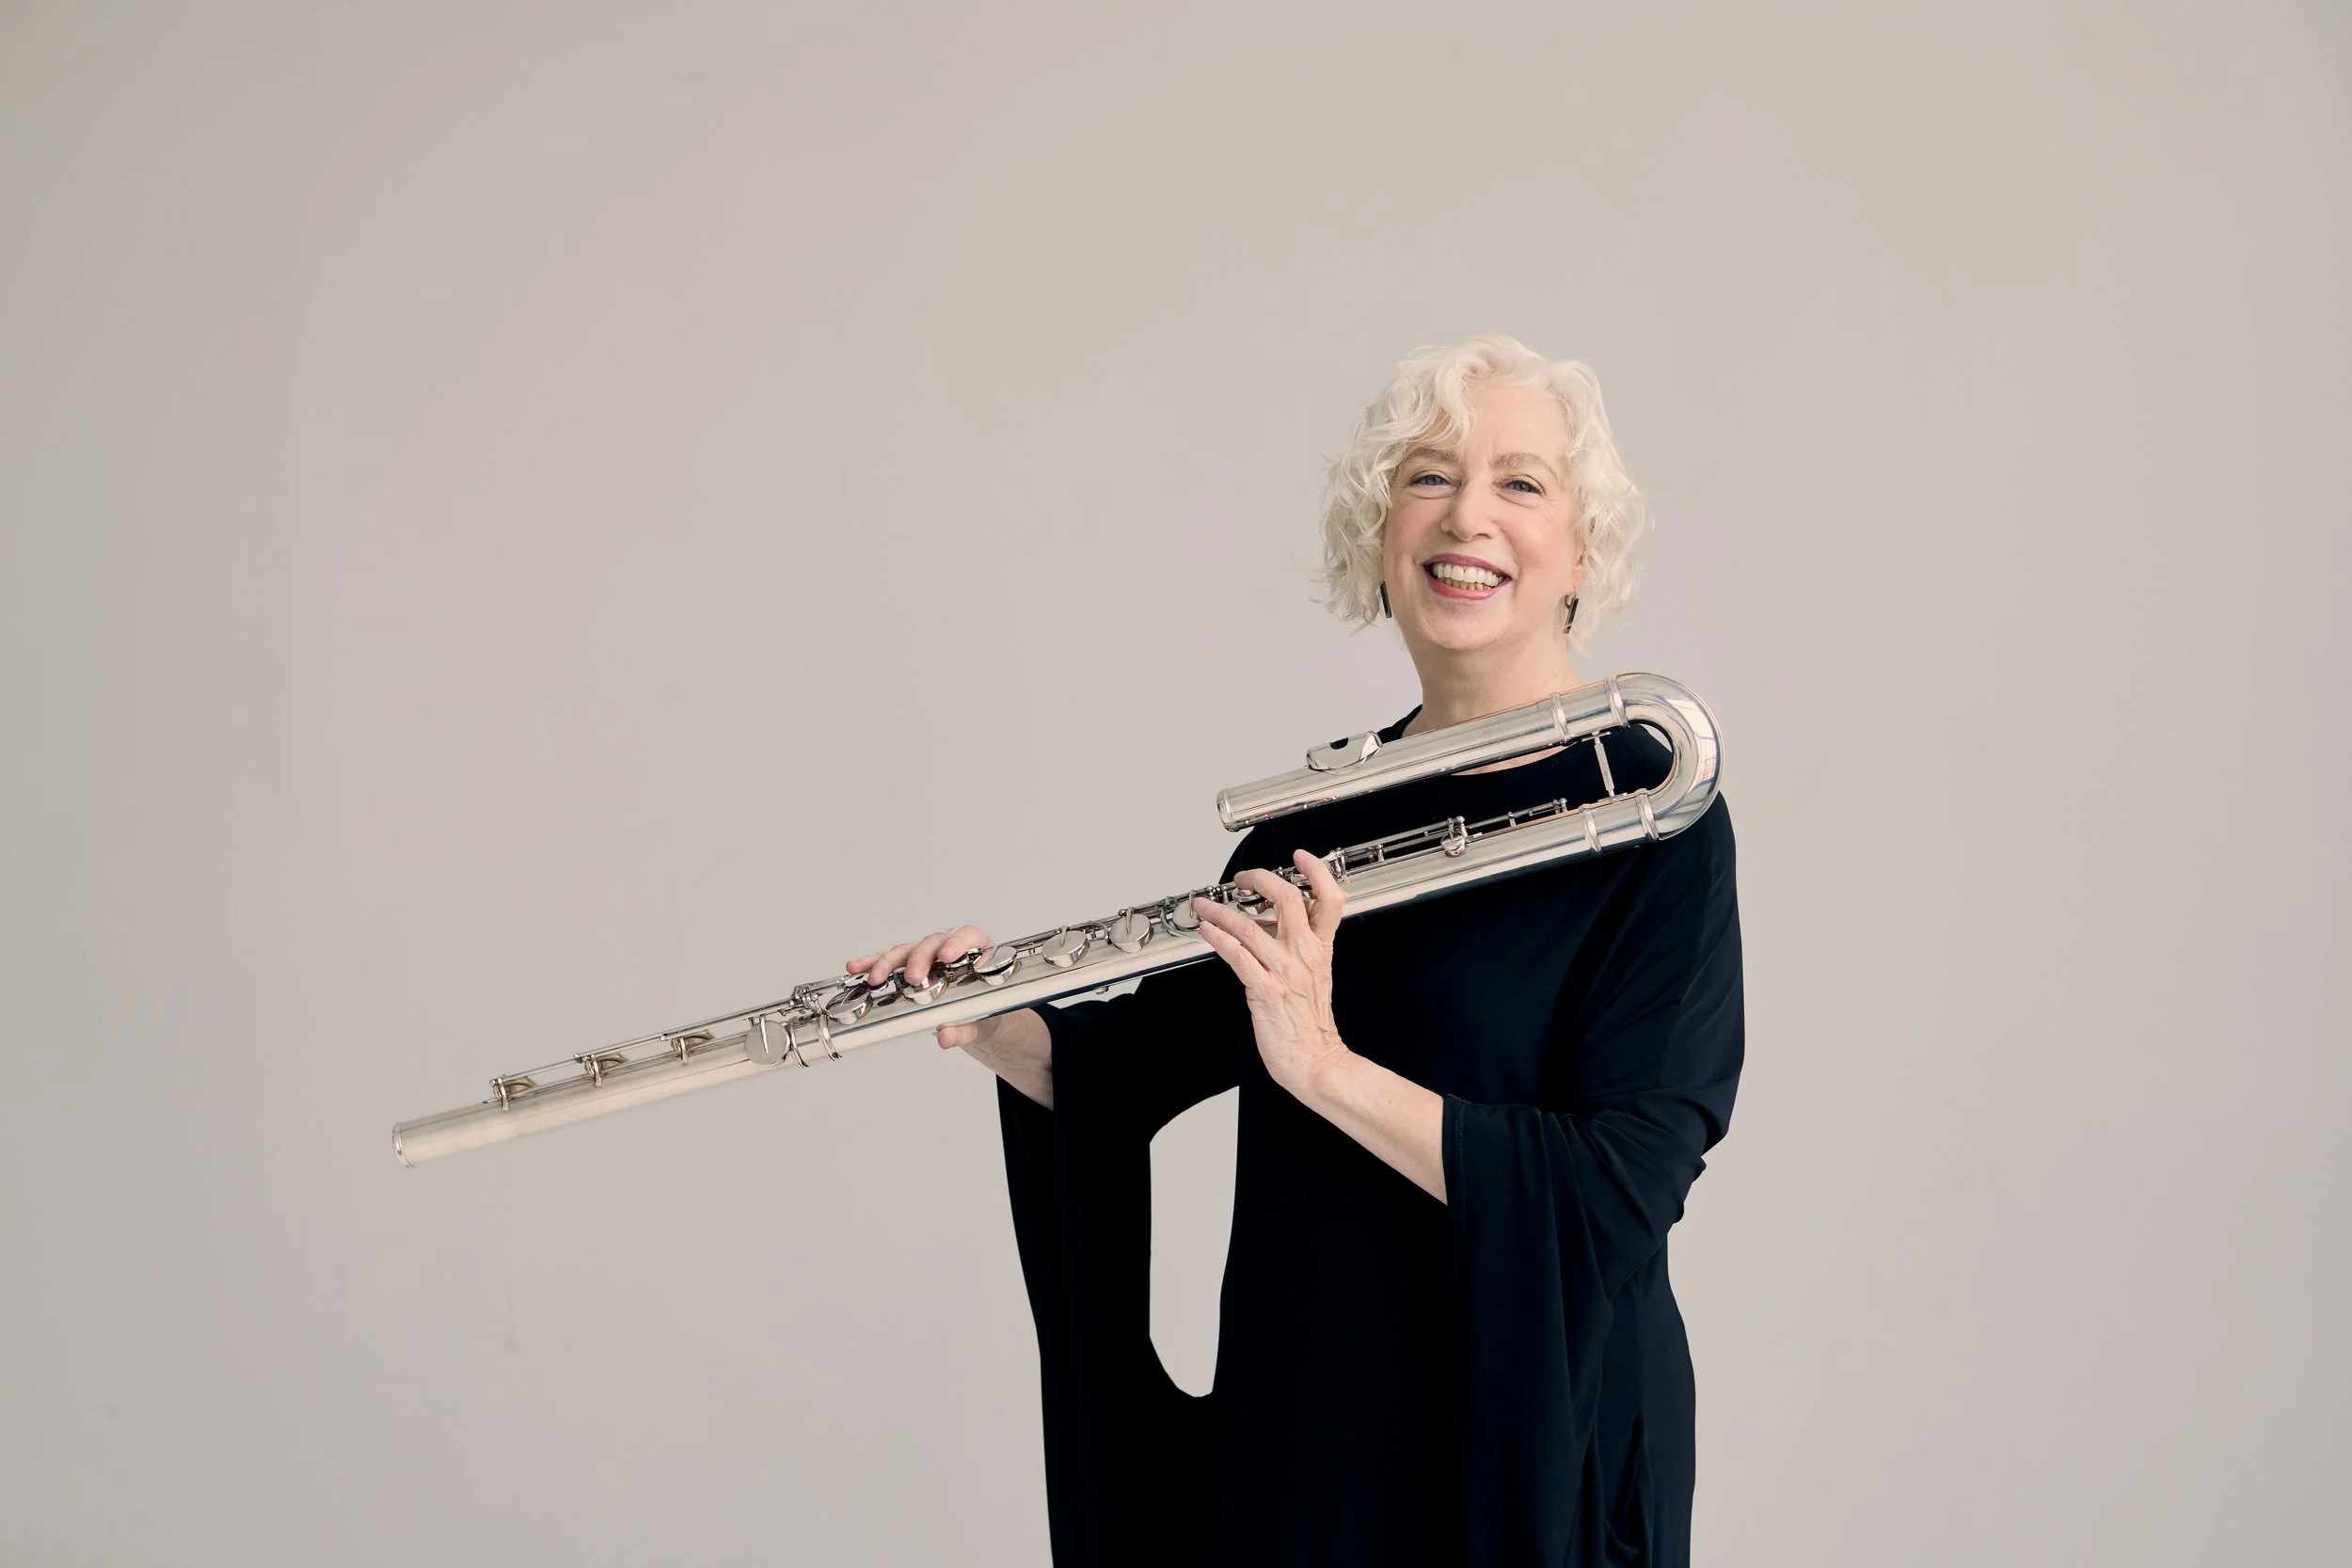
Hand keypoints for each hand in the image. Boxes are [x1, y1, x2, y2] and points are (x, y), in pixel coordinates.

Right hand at [841, 927, 1052, 1105]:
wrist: (980, 1018)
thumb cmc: (987, 1013)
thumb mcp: (984, 1024)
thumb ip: (966, 1030)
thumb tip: (946, 1035)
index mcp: (978, 952)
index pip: (969, 937)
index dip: (959, 943)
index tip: (948, 957)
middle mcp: (950, 949)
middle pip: (933, 944)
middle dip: (921, 959)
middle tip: (914, 979)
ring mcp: (928, 958)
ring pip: (907, 951)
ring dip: (889, 963)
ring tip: (875, 978)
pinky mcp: (910, 968)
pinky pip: (890, 963)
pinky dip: (873, 964)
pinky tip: (857, 969)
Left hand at [1193, 849, 1352, 1098]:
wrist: (1315, 1061)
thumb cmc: (1311, 1024)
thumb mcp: (1316, 976)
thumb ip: (1299, 946)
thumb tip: (1271, 922)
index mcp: (1322, 949)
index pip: (1330, 899)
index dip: (1317, 872)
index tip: (1300, 857)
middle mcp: (1305, 955)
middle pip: (1288, 899)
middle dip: (1260, 879)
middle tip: (1243, 877)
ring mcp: (1284, 971)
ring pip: (1250, 926)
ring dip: (1220, 911)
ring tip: (1205, 905)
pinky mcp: (1264, 990)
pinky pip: (1236, 955)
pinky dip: (1217, 938)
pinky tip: (1207, 930)